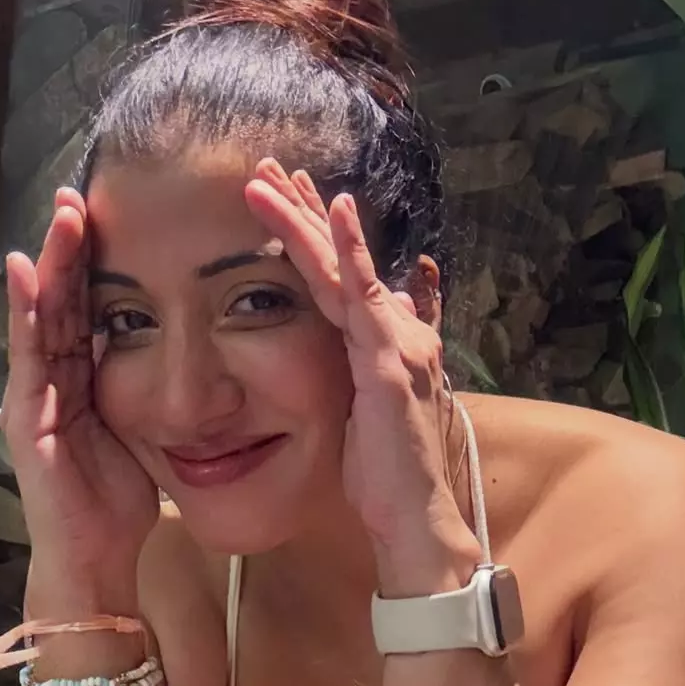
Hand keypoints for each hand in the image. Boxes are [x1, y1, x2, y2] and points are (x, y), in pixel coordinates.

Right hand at [1, 188, 159, 614]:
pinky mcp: (28, 420)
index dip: (95, 268)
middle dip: (68, 252)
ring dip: (48, 267)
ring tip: (58, 219)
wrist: (93, 557)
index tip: (110, 220)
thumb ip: (150, 395)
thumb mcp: (143, 434)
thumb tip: (187, 364)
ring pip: (41, 320)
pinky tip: (25, 274)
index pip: (88, 312)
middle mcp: (55, 383)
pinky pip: (28, 359)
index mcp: (84, 383)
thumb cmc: (119, 502)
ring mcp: (36, 399)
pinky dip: (25, 316)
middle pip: (61, 304)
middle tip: (78, 197)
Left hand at [245, 159, 480, 595]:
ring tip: (271, 177)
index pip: (343, 279)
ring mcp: (396, 344)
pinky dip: (349, 250)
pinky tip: (334, 209)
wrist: (416, 519)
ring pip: (345, 269)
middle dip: (305, 210)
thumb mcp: (366, 415)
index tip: (286, 199)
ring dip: (307, 218)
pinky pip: (363, 297)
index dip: (316, 237)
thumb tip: (363, 345)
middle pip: (343, 261)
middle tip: (268, 166)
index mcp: (386, 345)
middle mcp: (397, 333)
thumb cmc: (388, 477)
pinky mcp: (390, 363)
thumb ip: (364, 372)